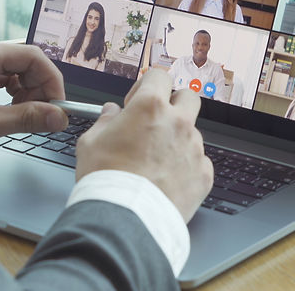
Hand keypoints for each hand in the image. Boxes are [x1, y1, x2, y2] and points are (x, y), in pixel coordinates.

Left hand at [0, 40, 67, 154]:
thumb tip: (57, 117)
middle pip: (24, 61)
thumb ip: (27, 118)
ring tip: (21, 114)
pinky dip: (9, 91)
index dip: (51, 80)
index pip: (33, 56)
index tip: (58, 104)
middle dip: (38, 87)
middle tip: (40, 114)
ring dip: (24, 91)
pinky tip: (7, 109)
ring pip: (12, 70)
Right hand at [75, 70, 212, 221]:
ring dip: (177, 140)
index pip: (159, 76)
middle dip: (174, 104)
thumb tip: (112, 113)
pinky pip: (198, 162)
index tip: (136, 102)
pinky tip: (165, 181)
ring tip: (154, 163)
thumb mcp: (91, 143)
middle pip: (189, 97)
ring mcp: (194, 148)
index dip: (146, 85)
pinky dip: (185, 168)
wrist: (125, 220)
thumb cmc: (105, 180)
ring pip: (192, 133)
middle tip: (156, 122)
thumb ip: (105, 121)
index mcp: (150, 107)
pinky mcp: (204, 174)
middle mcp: (178, 123)